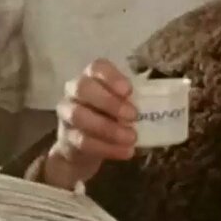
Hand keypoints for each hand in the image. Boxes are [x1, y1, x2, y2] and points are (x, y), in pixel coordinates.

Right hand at [44, 59, 137, 188]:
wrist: (85, 148)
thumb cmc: (110, 118)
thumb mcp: (122, 106)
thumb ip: (131, 102)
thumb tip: (154, 107)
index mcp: (92, 77)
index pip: (97, 67)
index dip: (112, 77)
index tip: (129, 91)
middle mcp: (74, 90)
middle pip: (83, 88)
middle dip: (109, 102)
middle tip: (133, 116)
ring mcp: (66, 113)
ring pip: (79, 116)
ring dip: (108, 128)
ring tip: (131, 138)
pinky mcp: (66, 137)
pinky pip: (83, 141)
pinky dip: (106, 148)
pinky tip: (125, 152)